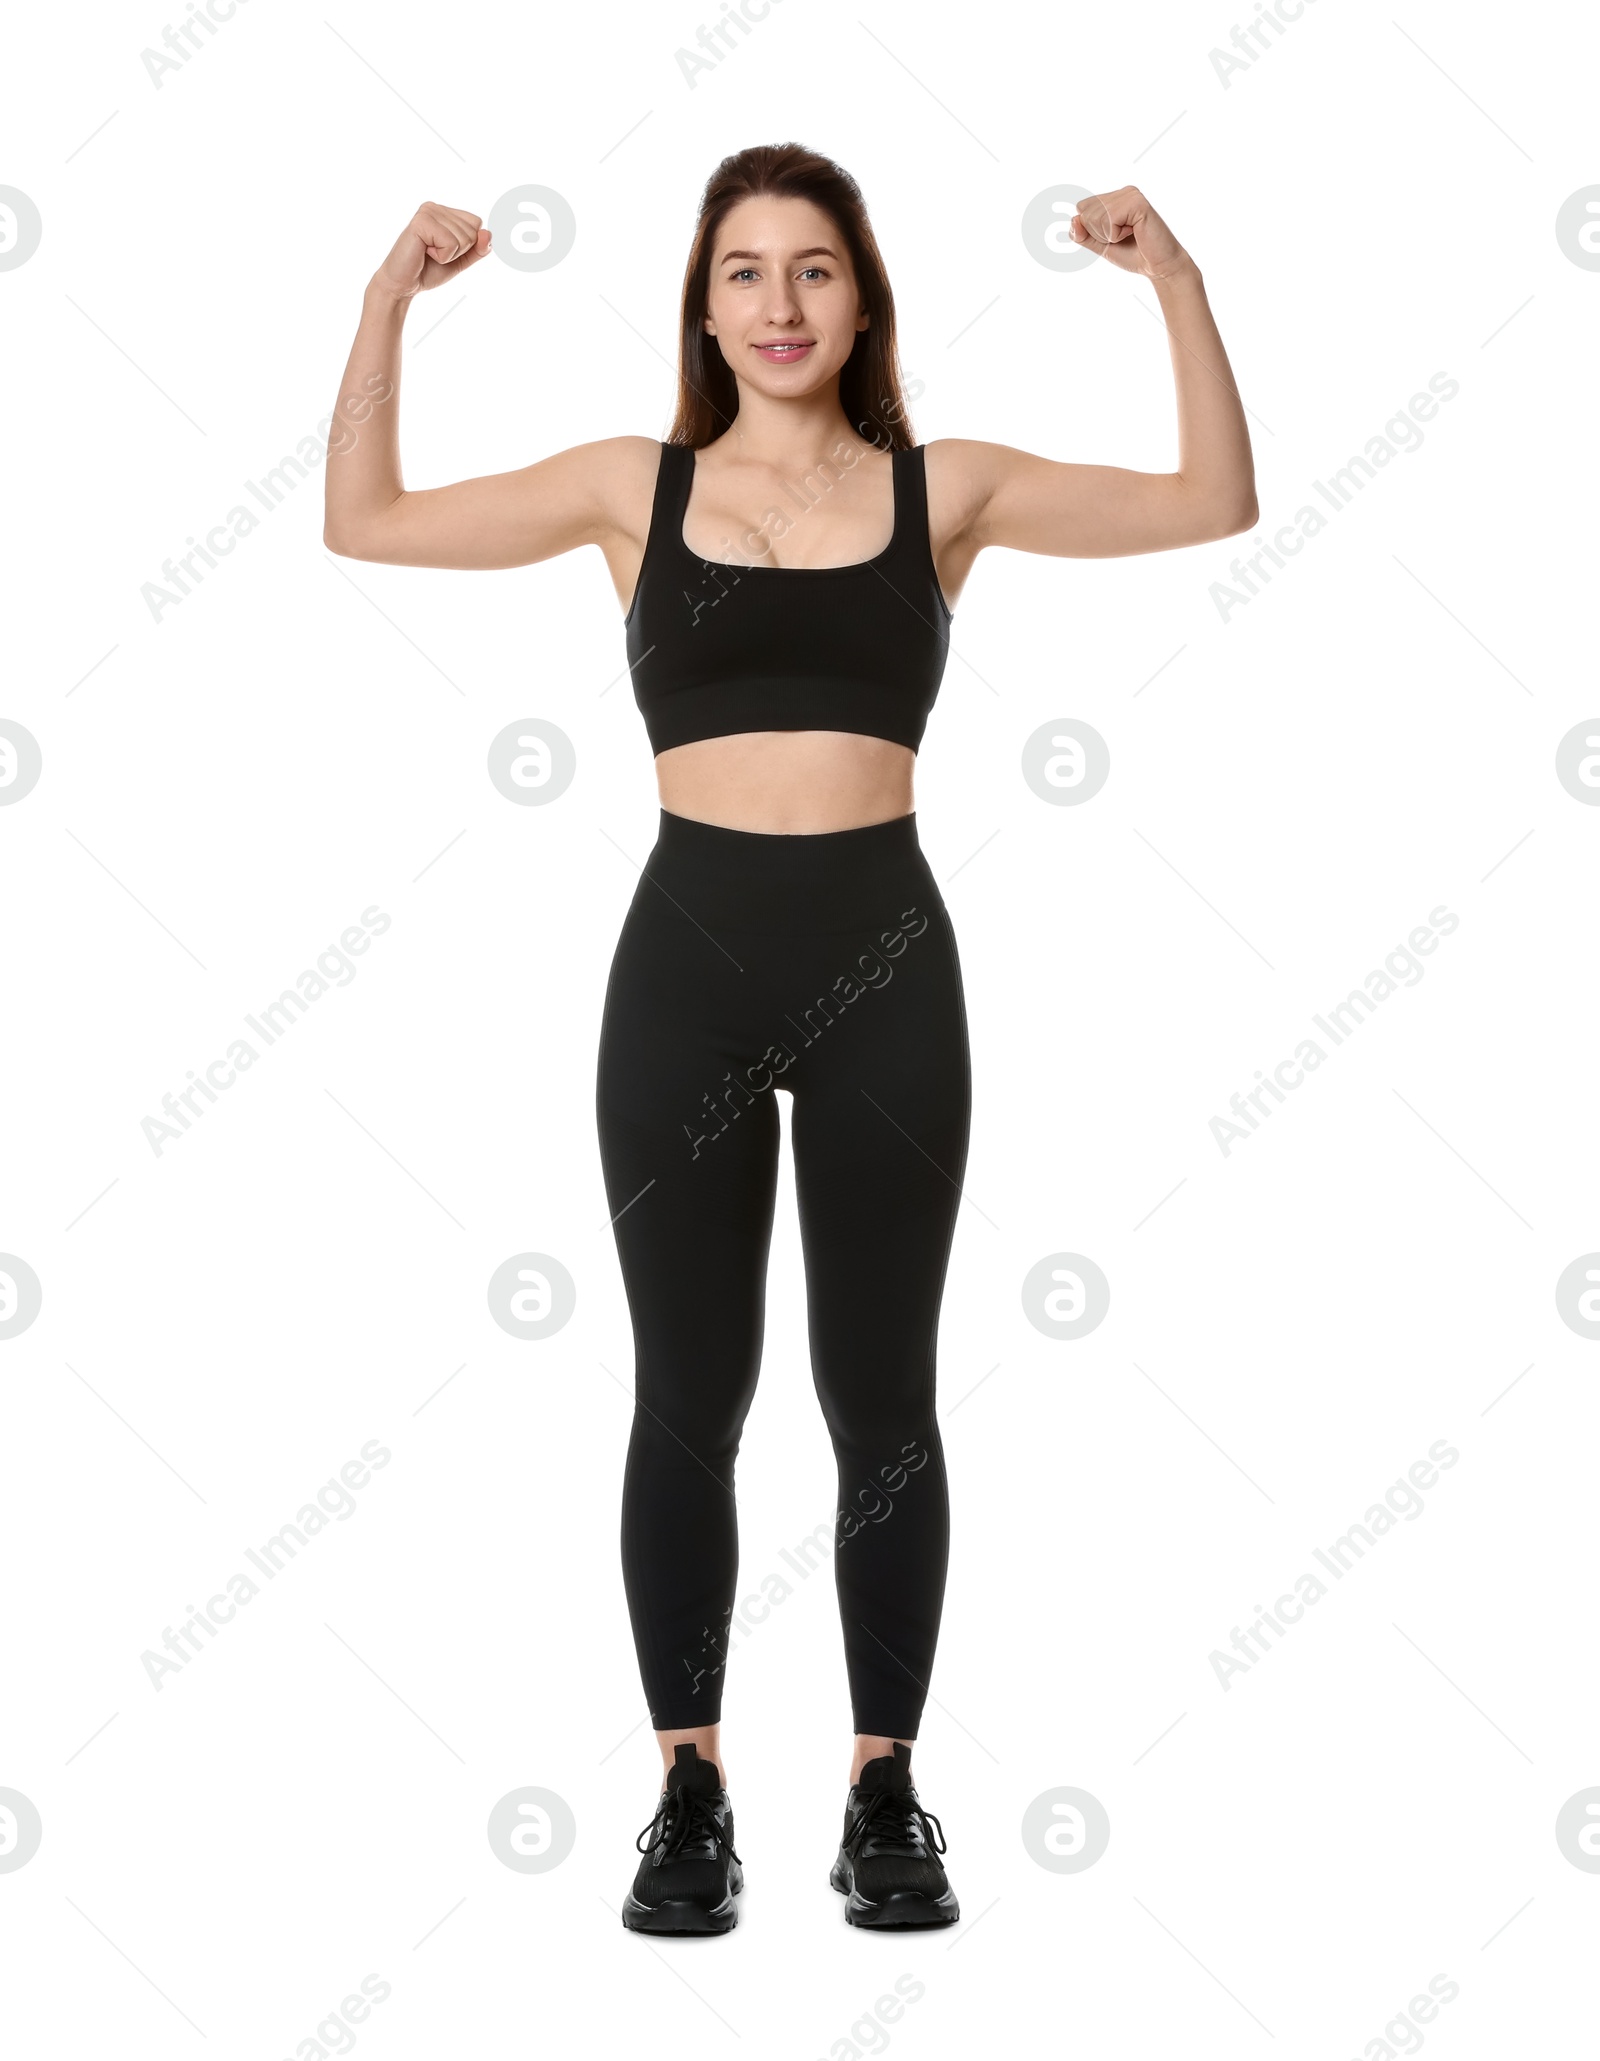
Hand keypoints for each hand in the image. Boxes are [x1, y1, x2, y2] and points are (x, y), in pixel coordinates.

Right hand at [372, 203, 491, 300]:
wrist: (404, 284)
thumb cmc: (428, 270)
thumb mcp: (460, 260)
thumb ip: (478, 249)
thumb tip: (488, 233)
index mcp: (444, 212)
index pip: (477, 224)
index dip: (467, 246)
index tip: (444, 250)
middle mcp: (436, 207)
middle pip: (473, 231)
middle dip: (459, 251)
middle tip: (435, 254)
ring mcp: (428, 212)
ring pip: (464, 238)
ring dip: (449, 255)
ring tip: (429, 253)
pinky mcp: (421, 222)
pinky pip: (451, 243)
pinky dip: (442, 256)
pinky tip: (425, 252)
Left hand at [1068, 187, 1191, 281]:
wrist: (1159, 267)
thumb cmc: (1134, 254)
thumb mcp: (1101, 245)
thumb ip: (1083, 234)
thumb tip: (1074, 219)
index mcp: (1114, 197)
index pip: (1081, 208)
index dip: (1091, 230)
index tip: (1115, 236)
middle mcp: (1123, 192)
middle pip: (1085, 212)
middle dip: (1099, 233)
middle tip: (1123, 237)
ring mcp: (1131, 194)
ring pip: (1095, 216)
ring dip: (1109, 235)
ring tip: (1130, 235)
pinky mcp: (1137, 203)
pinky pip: (1109, 220)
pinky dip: (1116, 235)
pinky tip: (1135, 232)